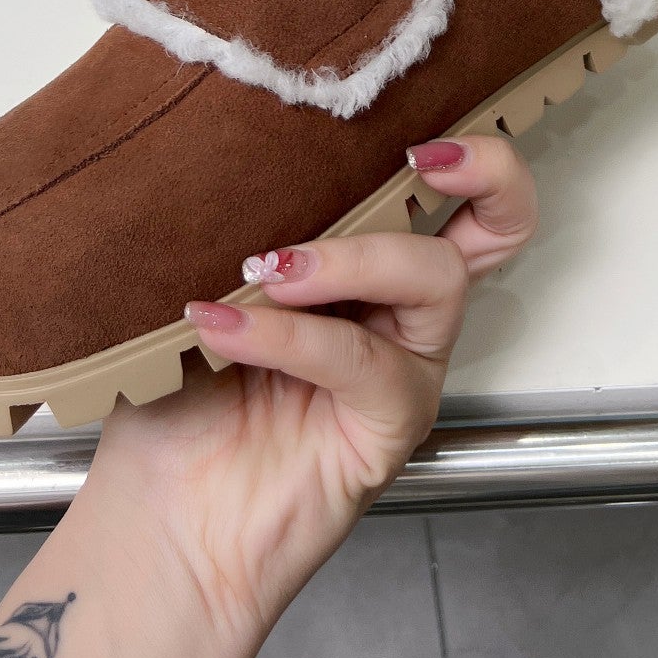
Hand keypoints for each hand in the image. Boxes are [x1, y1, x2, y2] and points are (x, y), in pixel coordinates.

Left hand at [81, 133, 536, 648]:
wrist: (156, 527)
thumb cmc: (174, 404)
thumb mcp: (198, 285)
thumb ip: (232, 226)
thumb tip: (225, 144)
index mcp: (366, 264)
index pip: (457, 194)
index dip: (472, 153)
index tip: (413, 130)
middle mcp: (401, 311)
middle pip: (500, 225)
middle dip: (485, 171)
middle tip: (417, 159)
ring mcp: (402, 368)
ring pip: (433, 276)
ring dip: (351, 258)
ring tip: (269, 271)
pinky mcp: (390, 427)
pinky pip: (360, 360)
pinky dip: (290, 336)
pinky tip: (222, 326)